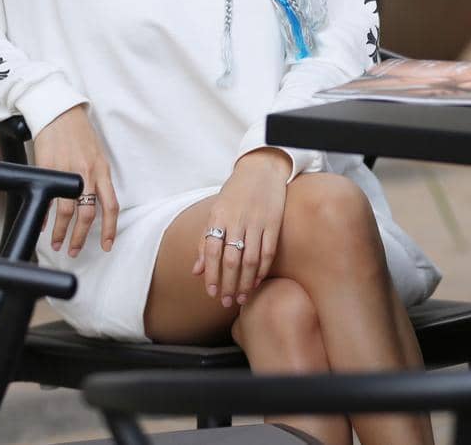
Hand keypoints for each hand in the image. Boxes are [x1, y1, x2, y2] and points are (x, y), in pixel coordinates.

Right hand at [30, 105, 116, 256]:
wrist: (59, 112)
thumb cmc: (78, 134)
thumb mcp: (96, 156)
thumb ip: (96, 180)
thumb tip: (92, 207)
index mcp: (102, 171)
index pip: (111, 206)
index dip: (110, 229)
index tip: (107, 245)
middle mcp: (87, 173)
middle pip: (87, 215)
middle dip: (80, 237)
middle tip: (74, 250)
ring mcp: (67, 171)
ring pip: (66, 211)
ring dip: (60, 231)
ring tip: (56, 242)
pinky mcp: (48, 167)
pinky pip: (47, 197)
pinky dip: (44, 215)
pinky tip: (42, 224)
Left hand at [194, 148, 290, 308]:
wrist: (261, 169)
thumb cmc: (235, 193)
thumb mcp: (215, 212)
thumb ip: (205, 241)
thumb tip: (196, 271)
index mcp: (219, 216)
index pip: (212, 251)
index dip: (211, 275)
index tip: (211, 293)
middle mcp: (237, 220)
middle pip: (231, 259)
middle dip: (227, 284)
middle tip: (226, 302)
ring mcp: (257, 222)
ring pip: (250, 259)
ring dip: (244, 282)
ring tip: (240, 297)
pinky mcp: (273, 223)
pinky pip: (268, 252)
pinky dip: (262, 269)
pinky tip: (256, 281)